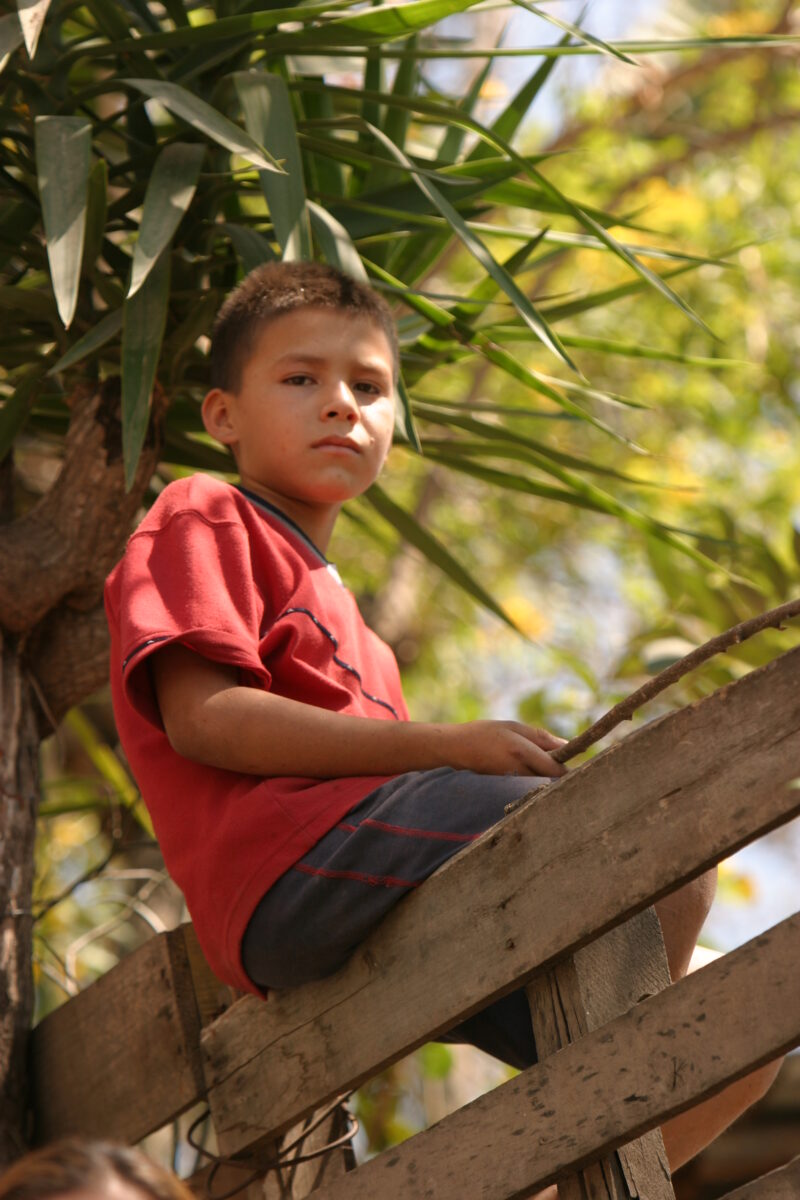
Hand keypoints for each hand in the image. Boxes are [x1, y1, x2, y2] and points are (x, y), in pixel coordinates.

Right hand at [442, 720, 567, 777]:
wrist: (455, 749)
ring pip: (541, 784)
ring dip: (546, 775)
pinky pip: (529, 785)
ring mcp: (513, 783)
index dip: (570, 768)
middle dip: (559, 772)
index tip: (579, 761)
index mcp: (522, 752)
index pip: (558, 769)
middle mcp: (520, 771)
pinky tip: (522, 768)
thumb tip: (567, 745)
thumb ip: (541, 737)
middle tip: (560, 761)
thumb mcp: (513, 727)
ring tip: (535, 762)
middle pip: (552, 780)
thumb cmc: (484, 733)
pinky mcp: (507, 789)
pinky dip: (533, 778)